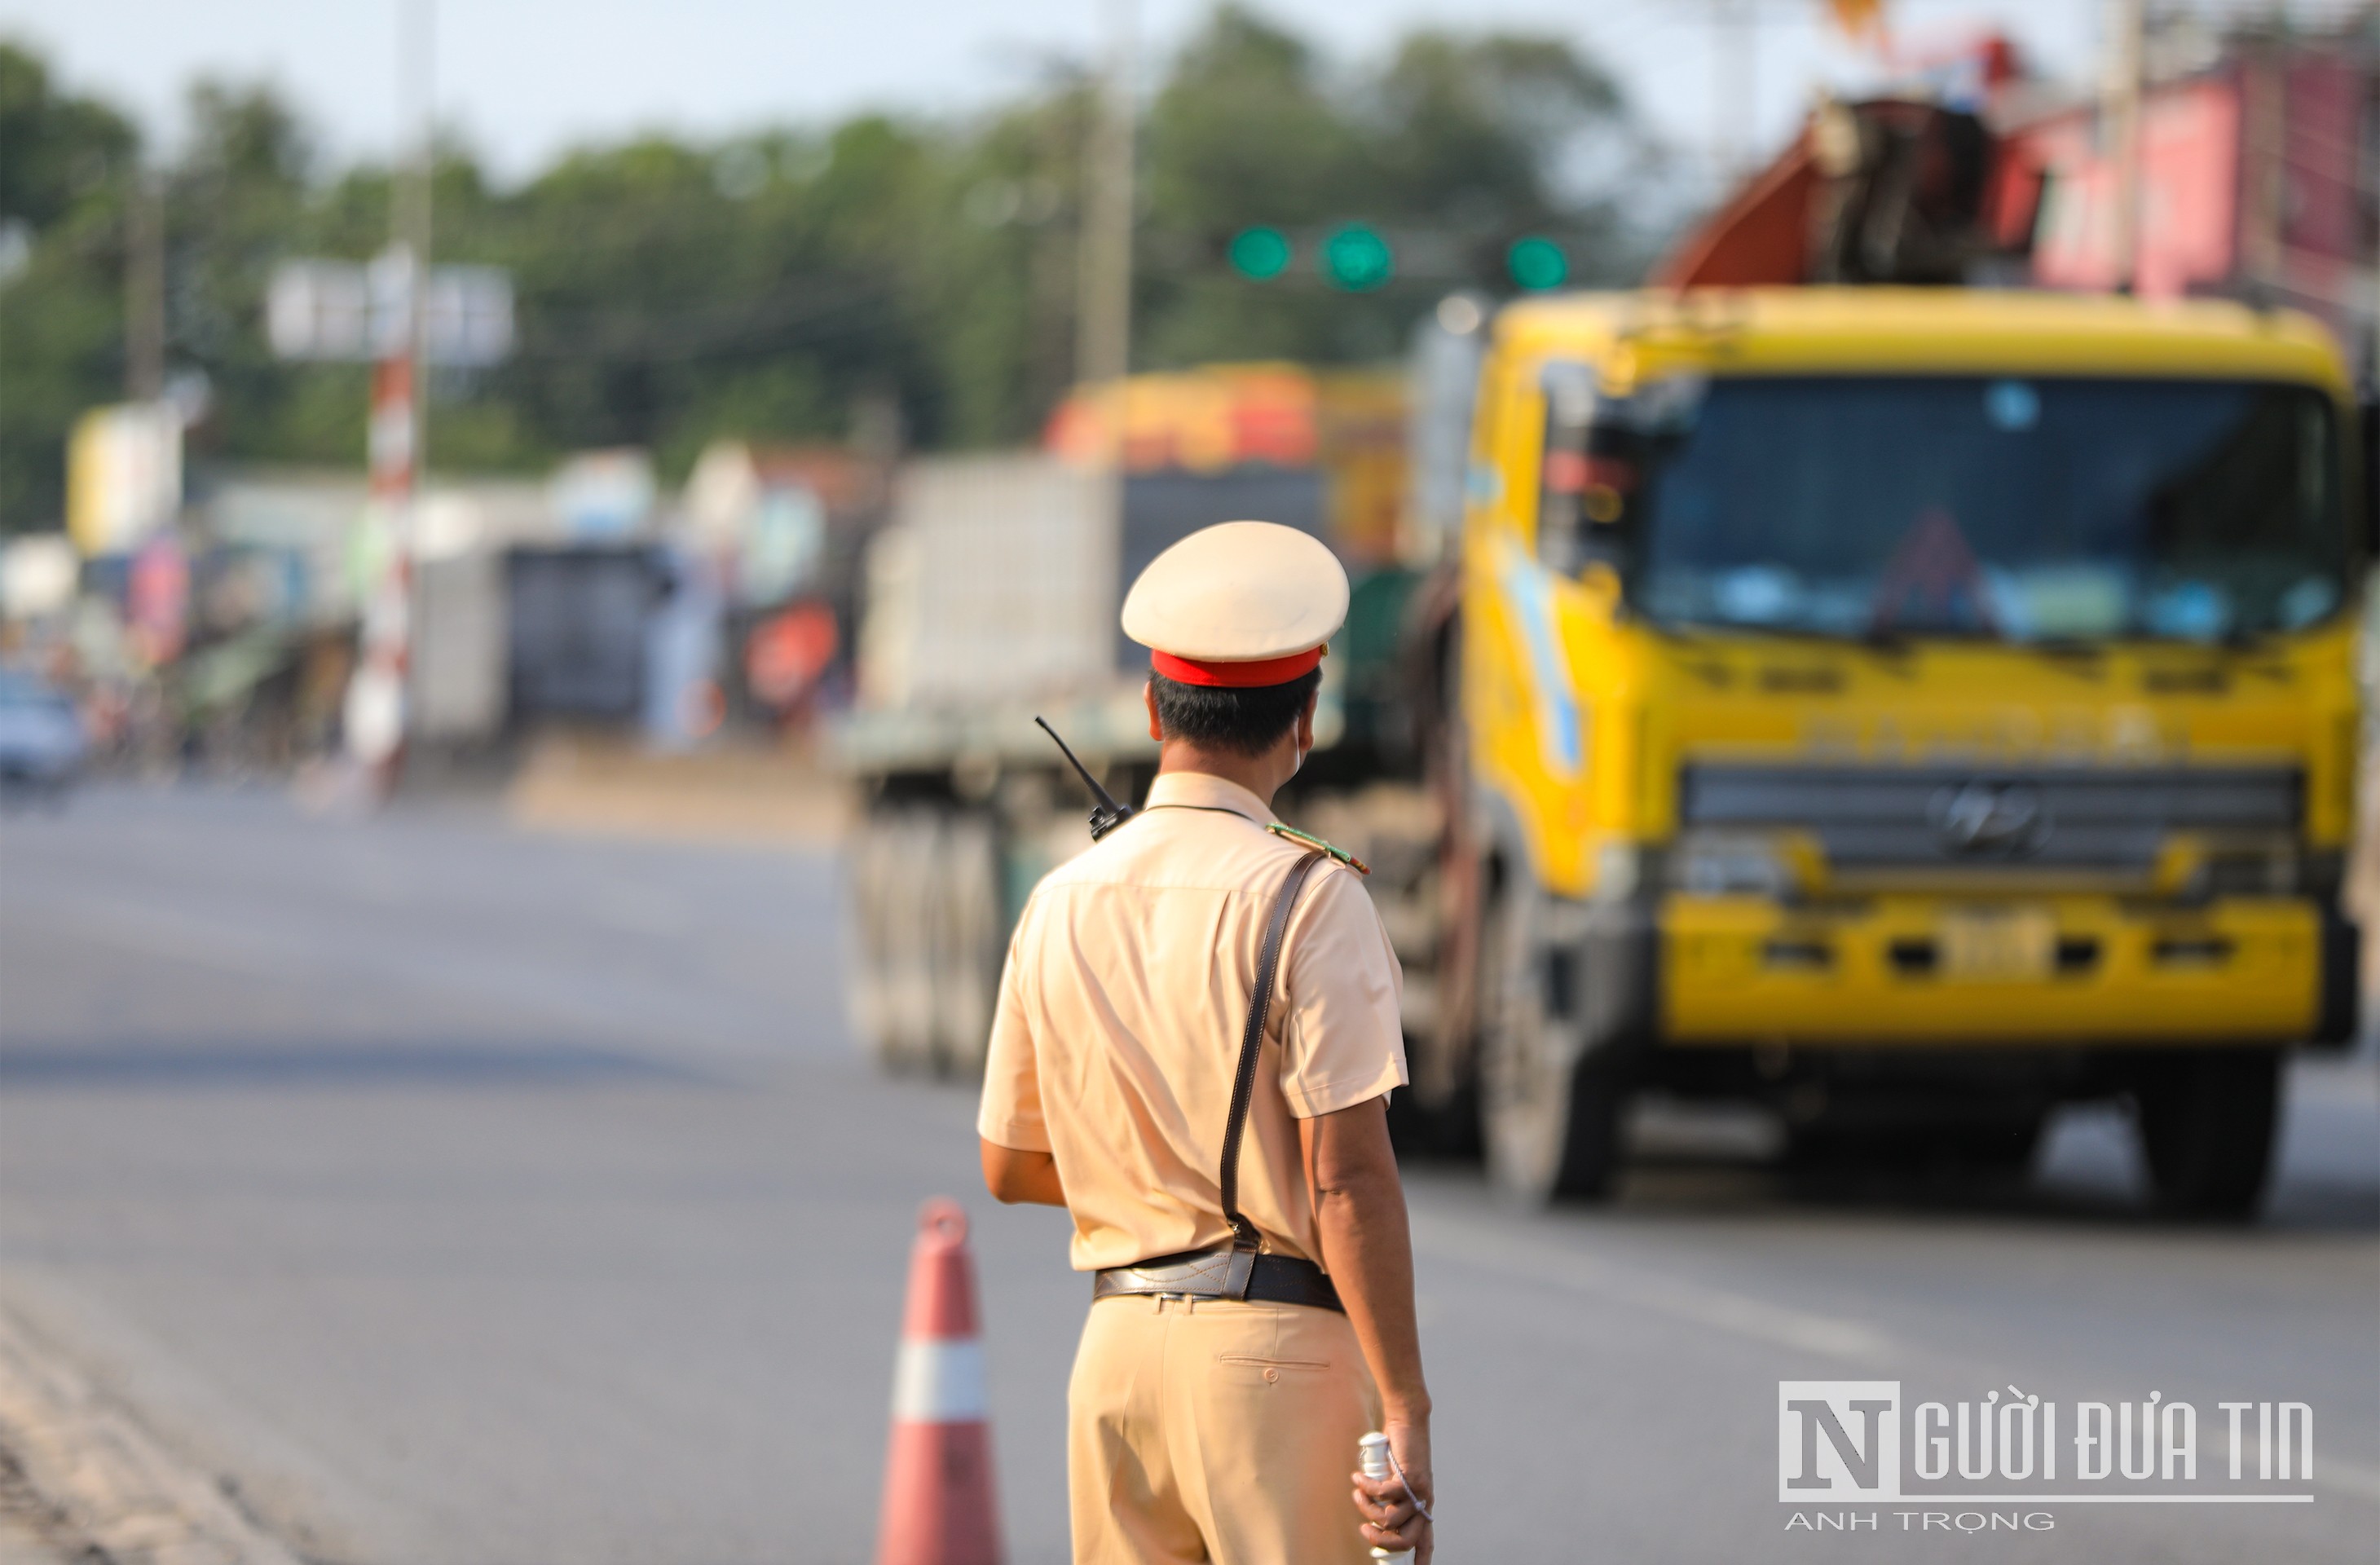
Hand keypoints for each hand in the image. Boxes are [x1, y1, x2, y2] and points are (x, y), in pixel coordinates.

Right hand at [1350, 1417, 1431, 1560]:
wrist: (1408, 1420)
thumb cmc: (1398, 1449)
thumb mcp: (1394, 1479)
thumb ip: (1388, 1496)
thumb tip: (1369, 1514)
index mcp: (1422, 1506)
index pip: (1425, 1540)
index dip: (1421, 1560)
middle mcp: (1424, 1502)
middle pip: (1406, 1541)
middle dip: (1380, 1541)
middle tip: (1363, 1530)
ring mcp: (1419, 1491)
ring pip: (1389, 1519)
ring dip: (1366, 1508)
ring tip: (1358, 1493)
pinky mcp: (1410, 1477)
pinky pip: (1382, 1494)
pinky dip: (1366, 1487)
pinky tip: (1358, 1477)